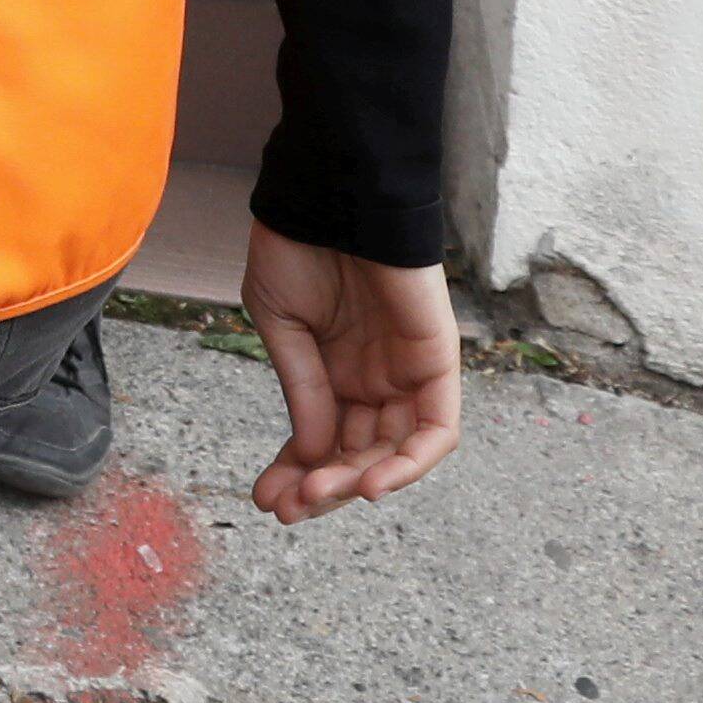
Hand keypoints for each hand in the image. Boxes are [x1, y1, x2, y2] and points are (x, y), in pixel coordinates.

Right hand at [238, 225, 463, 520]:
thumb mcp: (284, 328)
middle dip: (323, 488)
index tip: (265, 500)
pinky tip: (367, 484)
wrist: (330, 194)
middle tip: (287, 508)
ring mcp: (408, 372)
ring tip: (316, 495)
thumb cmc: (299, 247)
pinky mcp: (438, 361)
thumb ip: (303, 392)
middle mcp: (376, 378)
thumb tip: (311, 456)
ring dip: (357, 482)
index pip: (323, 440)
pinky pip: (436, 430)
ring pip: (395, 452)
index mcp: (336, 370)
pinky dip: (408, 464)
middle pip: (359, 456)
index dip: (296, 473)